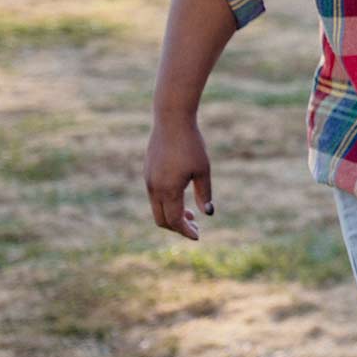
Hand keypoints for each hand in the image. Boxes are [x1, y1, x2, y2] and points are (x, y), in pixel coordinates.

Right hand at [145, 116, 213, 241]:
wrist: (171, 120)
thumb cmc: (191, 144)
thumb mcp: (203, 170)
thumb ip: (204, 194)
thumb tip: (208, 213)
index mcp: (168, 190)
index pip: (174, 221)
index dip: (186, 232)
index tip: (198, 237)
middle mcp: (154, 188)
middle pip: (161, 219)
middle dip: (177, 227)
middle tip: (195, 227)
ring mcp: (148, 180)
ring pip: (157, 208)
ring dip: (172, 215)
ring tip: (191, 215)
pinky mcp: (148, 172)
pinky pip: (155, 196)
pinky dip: (166, 203)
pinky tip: (181, 198)